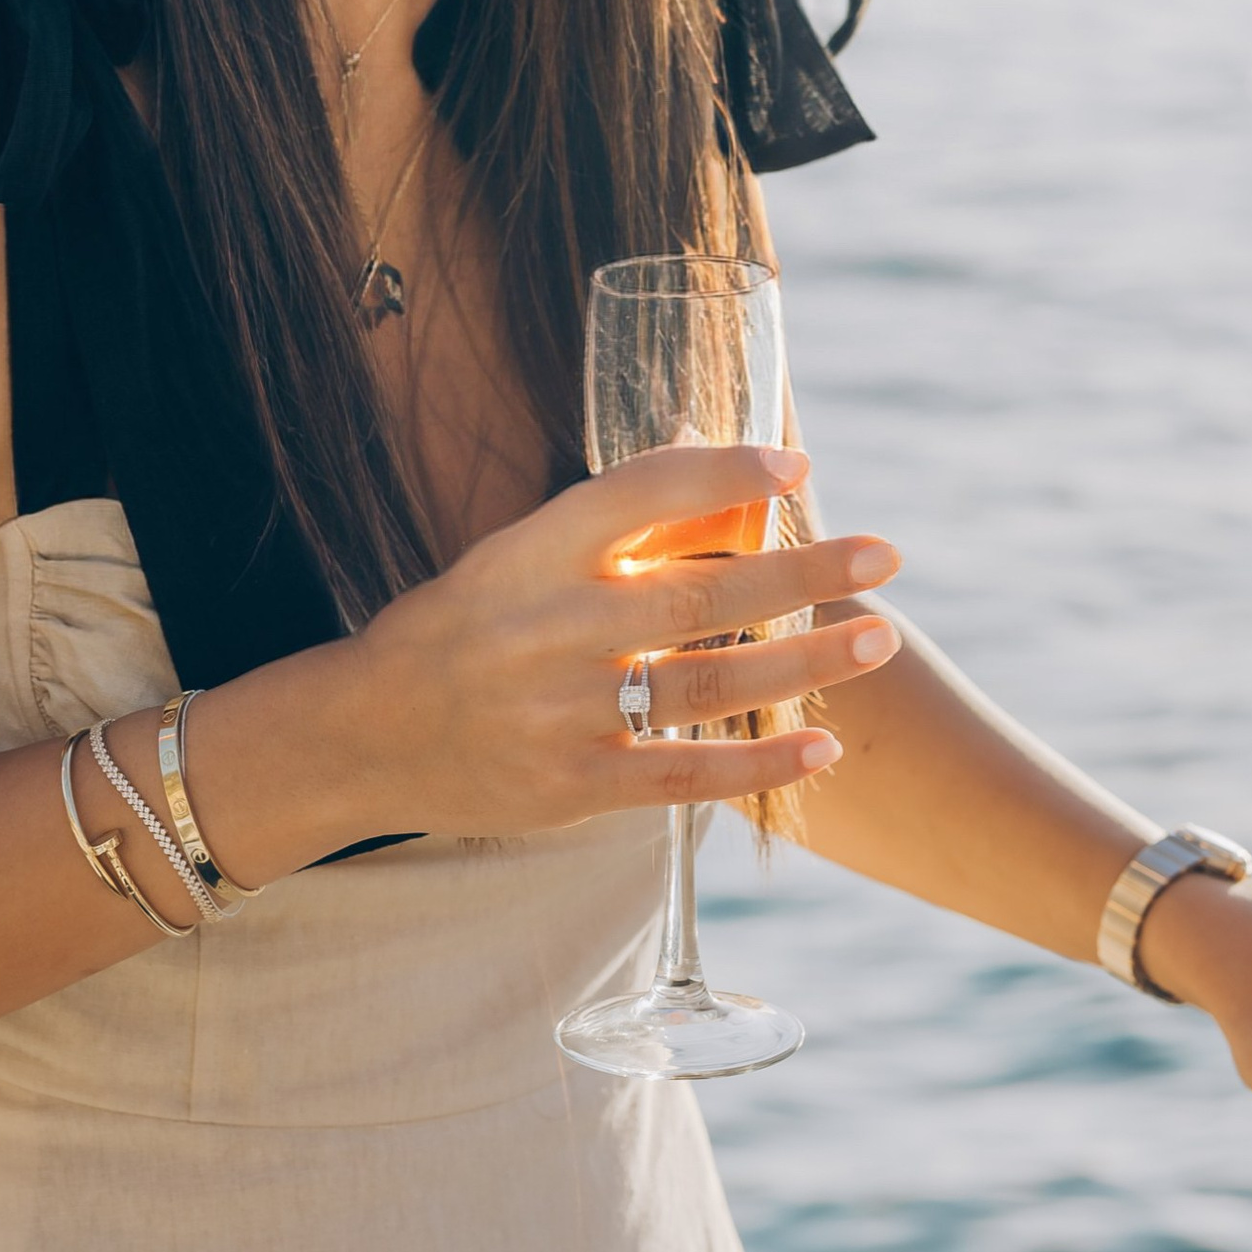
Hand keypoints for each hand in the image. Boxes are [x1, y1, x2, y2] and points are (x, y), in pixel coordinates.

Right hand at [329, 442, 898, 846]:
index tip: (796, 465)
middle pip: (696, 593)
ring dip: (801, 663)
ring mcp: (560, 711)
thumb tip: (728, 465)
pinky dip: (755, 766)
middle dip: (800, 573)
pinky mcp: (570, 787)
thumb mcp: (520, 556)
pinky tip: (822, 749)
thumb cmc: (464, 627)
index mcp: (531, 550)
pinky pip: (680, 776)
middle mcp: (548, 626)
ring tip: (877, 639)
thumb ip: (618, 525)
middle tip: (886, 555)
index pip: (637, 493)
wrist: (365, 733)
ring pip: (702, 684)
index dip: (721, 474)